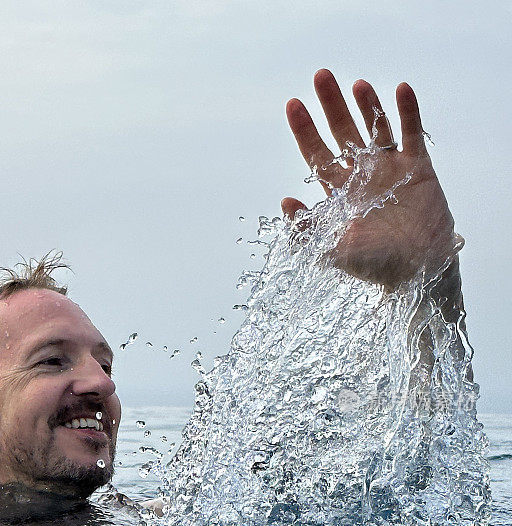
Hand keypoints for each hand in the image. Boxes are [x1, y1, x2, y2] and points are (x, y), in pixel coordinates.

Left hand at [282, 70, 457, 289]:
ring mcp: (391, 170)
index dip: (305, 130)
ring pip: (376, 129)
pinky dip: (407, 112)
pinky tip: (399, 89)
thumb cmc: (375, 266)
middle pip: (343, 133)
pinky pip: (412, 134)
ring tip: (357, 84)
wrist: (417, 272)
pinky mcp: (418, 168)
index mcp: (341, 193)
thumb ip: (307, 229)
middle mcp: (363, 176)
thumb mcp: (333, 251)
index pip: (317, 155)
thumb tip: (285, 201)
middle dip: (331, 106)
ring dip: (367, 106)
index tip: (292, 105)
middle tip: (320, 75)